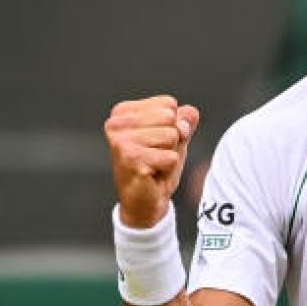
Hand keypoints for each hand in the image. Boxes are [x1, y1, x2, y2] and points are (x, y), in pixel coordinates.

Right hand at [104, 95, 199, 228]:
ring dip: (170, 154)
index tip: (157, 142)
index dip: (173, 125)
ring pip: (172, 136)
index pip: (168, 104)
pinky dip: (168, 168)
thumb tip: (190, 114)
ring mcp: (122, 142)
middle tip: (156, 155)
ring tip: (154, 164)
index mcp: (123, 112)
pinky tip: (152, 174)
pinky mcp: (131, 160)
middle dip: (172, 139)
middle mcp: (116, 124)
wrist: (144, 201)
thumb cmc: (156, 165)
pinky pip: (171, 157)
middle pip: (170, 118)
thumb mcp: (175, 137)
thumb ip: (185, 120)